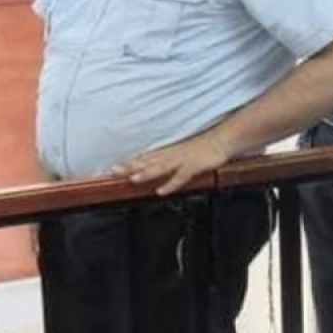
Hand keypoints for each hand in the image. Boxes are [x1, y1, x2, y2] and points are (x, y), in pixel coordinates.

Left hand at [112, 132, 230, 194]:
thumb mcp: (182, 153)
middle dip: (130, 167)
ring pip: (161, 167)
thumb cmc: (203, 149)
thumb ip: (167, 160)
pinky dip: (171, 184)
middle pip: (147, 161)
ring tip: (133, 179)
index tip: (110, 168)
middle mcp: (171, 155)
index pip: (143, 157)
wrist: (222, 141)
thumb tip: (152, 166)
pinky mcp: (194, 165)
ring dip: (146, 173)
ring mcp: (182, 160)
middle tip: (112, 172)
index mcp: (167, 152)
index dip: (127, 162)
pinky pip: (181, 176)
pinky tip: (161, 191)